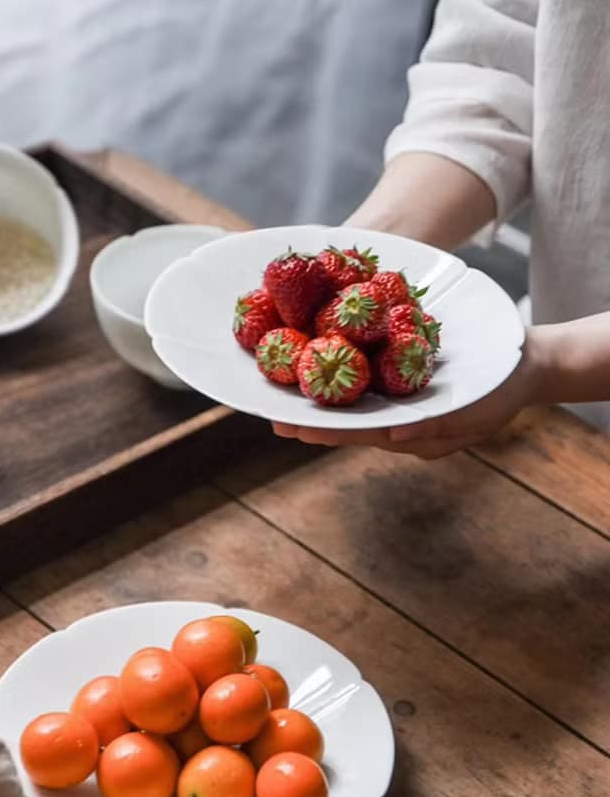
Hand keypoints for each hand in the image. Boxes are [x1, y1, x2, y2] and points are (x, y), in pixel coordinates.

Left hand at [273, 332, 541, 459]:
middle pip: (347, 421)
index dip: (324, 430)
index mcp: (409, 433)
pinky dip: (345, 371)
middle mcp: (399, 421)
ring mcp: (402, 402)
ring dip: (321, 398)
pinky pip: (371, 376)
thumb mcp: (474, 411)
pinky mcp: (405, 378)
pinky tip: (321, 361)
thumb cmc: (501, 389)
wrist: (526, 364)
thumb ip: (434, 427)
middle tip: (270, 414)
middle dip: (310, 418)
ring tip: (282, 393)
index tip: (290, 428)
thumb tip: (393, 436)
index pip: (358, 433)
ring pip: (354, 403)